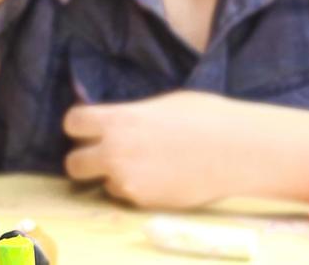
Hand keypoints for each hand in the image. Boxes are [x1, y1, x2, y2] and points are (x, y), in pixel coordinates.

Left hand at [64, 91, 274, 208]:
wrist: (237, 150)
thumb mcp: (160, 106)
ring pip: (102, 183)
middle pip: (73, 164)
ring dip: (114, 177)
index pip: (72, 123)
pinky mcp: (144, 202)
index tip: (90, 128)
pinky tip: (161, 178)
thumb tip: (118, 120)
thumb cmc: (205, 117)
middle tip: (104, 155)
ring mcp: (128, 180)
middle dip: (85, 159)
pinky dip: (137, 190)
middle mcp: (114, 152)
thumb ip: (131, 116)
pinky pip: (127, 196)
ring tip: (144, 166)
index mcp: (117, 120)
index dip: (80, 126)